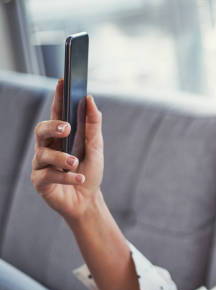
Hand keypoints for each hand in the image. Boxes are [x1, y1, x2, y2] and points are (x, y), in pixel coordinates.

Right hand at [30, 78, 104, 221]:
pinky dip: (67, 177)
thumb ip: (93, 125)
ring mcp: (41, 165)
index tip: (62, 81)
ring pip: (45, 154)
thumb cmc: (90, 172)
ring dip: (63, 158)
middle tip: (66, 127)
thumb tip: (90, 100)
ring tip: (76, 163)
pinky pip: (49, 175)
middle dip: (52, 126)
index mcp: (60, 137)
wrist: (87, 201)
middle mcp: (47, 148)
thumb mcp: (96, 148)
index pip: (56, 113)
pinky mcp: (39, 182)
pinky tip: (80, 178)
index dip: (58, 97)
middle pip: (40, 130)